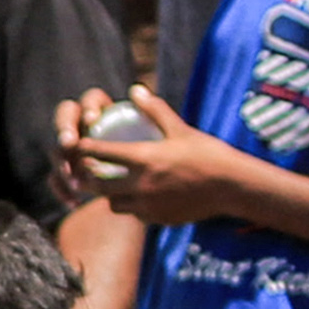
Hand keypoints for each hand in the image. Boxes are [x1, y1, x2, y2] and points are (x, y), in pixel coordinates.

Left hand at [50, 84, 228, 226]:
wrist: (231, 187)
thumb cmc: (208, 153)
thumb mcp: (180, 128)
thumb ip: (154, 110)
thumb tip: (135, 89)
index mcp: (144, 159)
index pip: (101, 153)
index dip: (85, 148)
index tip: (78, 144)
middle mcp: (141, 185)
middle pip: (98, 186)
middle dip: (87, 179)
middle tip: (85, 172)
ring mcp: (148, 206)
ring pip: (114, 205)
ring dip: (109, 196)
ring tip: (113, 186)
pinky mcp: (158, 220)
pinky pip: (136, 215)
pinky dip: (132, 207)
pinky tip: (139, 198)